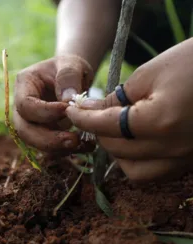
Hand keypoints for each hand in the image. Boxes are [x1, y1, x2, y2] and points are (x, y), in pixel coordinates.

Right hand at [13, 55, 94, 153]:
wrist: (71, 77)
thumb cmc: (69, 68)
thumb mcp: (71, 64)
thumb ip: (68, 77)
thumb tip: (67, 101)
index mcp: (24, 84)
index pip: (25, 104)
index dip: (43, 112)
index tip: (66, 110)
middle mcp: (22, 106)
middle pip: (24, 130)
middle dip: (47, 139)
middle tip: (73, 140)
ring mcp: (31, 122)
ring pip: (35, 142)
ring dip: (57, 147)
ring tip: (81, 144)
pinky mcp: (43, 133)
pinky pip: (49, 147)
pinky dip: (66, 150)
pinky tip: (85, 145)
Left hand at [66, 38, 192, 181]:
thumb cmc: (192, 62)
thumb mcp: (149, 73)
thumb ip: (116, 99)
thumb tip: (90, 111)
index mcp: (160, 122)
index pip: (106, 127)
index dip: (82, 118)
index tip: (70, 110)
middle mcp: (172, 149)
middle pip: (117, 150)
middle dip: (98, 133)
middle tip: (92, 115)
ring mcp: (184, 159)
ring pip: (134, 171)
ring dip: (117, 152)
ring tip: (114, 130)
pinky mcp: (190, 161)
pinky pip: (154, 173)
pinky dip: (137, 161)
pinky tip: (134, 142)